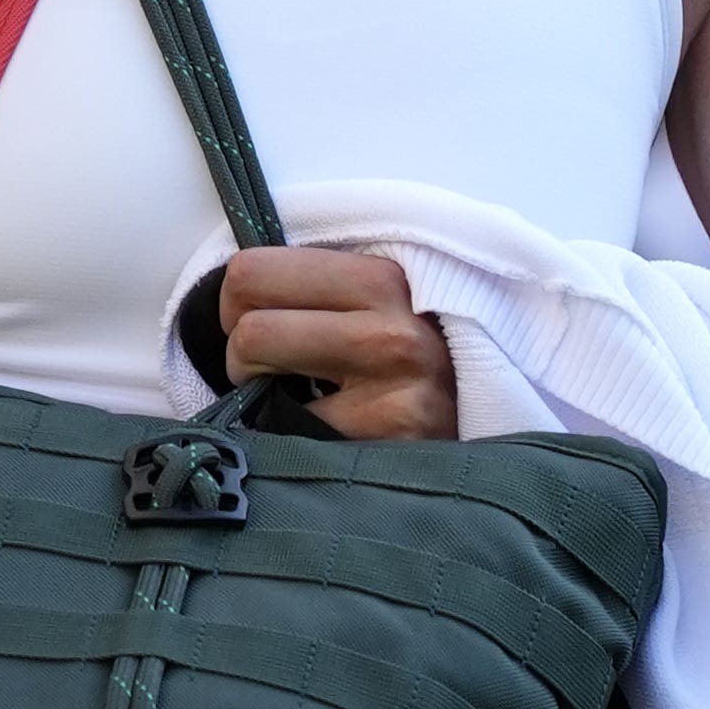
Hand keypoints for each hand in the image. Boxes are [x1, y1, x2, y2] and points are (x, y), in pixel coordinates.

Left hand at [218, 247, 456, 440]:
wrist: (475, 433)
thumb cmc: (408, 365)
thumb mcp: (377, 306)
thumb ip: (319, 287)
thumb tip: (233, 286)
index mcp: (382, 278)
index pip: (253, 270)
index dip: (237, 301)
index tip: (254, 320)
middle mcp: (393, 327)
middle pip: (249, 323)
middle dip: (241, 351)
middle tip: (267, 368)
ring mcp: (393, 386)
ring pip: (259, 364)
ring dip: (256, 389)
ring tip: (292, 396)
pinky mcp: (387, 438)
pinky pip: (289, 428)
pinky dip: (288, 435)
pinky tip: (318, 436)